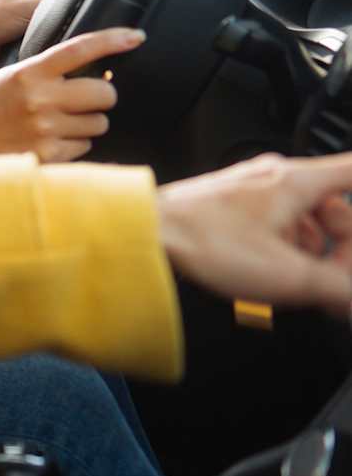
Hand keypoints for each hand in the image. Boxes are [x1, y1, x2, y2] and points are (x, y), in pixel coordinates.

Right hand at [0, 26, 143, 167]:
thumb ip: (46, 71)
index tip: (135, 36)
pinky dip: (74, 144)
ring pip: (99, 123)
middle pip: (104, 92)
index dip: (113, 40)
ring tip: (60, 123)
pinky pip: (85, 146)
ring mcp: (46, 128)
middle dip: (101, 96)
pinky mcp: (49, 155)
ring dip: (88, 123)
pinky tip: (50, 140)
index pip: (80, 49)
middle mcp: (41, 98)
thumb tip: (94, 72)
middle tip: (86, 99)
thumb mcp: (12, 76)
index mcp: (30, 72)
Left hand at [159, 152, 351, 314]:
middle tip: (334, 279)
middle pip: (339, 206)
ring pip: (308, 217)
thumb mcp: (288, 275)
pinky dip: (289, 246)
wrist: (144, 234)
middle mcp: (277, 176)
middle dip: (344, 244)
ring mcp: (253, 188)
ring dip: (316, 249)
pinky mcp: (233, 204)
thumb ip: (338, 288)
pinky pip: (280, 222)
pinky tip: (277, 273)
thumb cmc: (202, 241)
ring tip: (304, 281)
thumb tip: (350, 299)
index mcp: (298, 181)